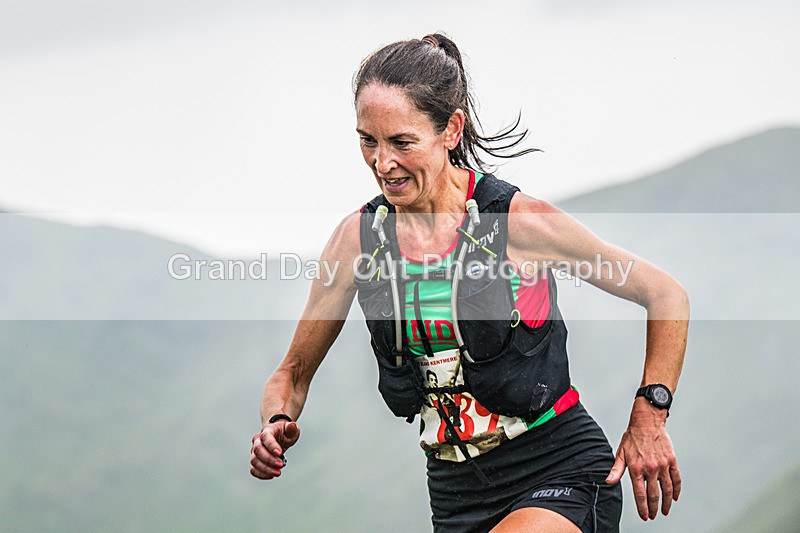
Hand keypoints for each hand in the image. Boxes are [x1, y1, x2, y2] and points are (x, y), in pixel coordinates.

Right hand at [250, 420, 300, 479]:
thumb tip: (292, 426)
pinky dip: (261, 474)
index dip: (271, 446)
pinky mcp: (255, 461)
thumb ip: (292, 428)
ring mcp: (254, 451)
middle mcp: (258, 440)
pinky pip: (253, 469)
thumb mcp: (292, 429)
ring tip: (278, 472)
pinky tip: (271, 475)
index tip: (280, 453)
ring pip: (254, 461)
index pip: (266, 437)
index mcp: (267, 431)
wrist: (279, 436)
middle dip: (269, 459)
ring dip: (265, 469)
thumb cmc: (285, 433)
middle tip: (281, 465)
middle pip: (258, 450)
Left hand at [605, 404, 680, 520]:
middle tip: (654, 516)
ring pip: (667, 490)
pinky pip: (676, 479)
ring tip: (665, 511)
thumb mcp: (621, 453)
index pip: (640, 494)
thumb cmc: (632, 437)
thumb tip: (608, 482)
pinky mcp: (672, 461)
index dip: (642, 507)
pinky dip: (676, 490)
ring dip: (666, 503)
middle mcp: (650, 468)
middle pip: (654, 495)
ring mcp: (663, 465)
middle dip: (654, 508)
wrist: (647, 422)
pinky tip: (674, 497)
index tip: (645, 516)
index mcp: (636, 468)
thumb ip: (616, 470)